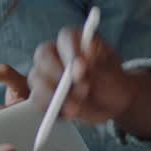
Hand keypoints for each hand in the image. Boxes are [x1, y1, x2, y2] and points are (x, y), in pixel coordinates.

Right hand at [28, 27, 150, 138]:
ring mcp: (46, 75)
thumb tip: (88, 53)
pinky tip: (67, 112)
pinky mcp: (42, 95)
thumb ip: (100, 64)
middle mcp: (56, 54)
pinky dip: (50, 109)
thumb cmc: (112, 81)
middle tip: (82, 88)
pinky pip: (37, 101)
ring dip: (55, 95)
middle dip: (60, 75)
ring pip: (37, 79)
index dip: (71, 52)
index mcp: (74, 41)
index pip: (65, 38)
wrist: (112, 102)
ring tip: (77, 106)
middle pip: (43, 56)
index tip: (82, 65)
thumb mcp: (113, 72)